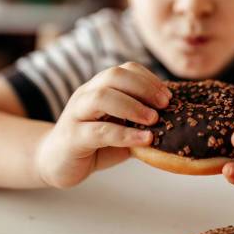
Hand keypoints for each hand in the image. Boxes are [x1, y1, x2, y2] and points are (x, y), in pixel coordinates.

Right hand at [34, 62, 170, 187]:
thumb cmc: (94, 144)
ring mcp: (76, 114)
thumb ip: (141, 121)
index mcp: (99, 87)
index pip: (125, 69)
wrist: (56, 163)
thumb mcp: (121, 127)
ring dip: (133, 106)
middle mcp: (86, 95)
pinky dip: (125, 134)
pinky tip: (145, 139)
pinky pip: (99, 131)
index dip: (149, 79)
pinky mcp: (72, 137)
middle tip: (165, 105)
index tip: (169, 96)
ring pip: (102, 97)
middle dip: (144, 87)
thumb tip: (177, 119)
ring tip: (154, 120)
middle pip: (113, 76)